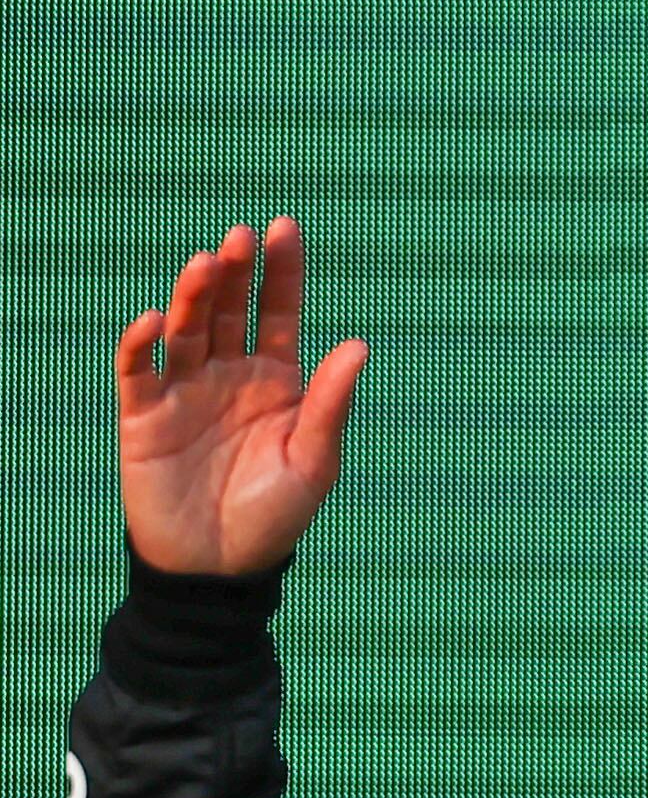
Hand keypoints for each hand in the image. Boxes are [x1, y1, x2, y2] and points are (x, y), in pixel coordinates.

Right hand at [117, 218, 367, 577]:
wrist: (221, 568)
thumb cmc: (275, 516)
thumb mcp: (314, 460)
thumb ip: (330, 403)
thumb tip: (358, 344)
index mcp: (276, 382)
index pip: (277, 314)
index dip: (280, 273)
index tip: (284, 229)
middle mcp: (229, 376)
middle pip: (230, 311)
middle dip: (235, 273)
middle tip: (241, 237)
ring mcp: (185, 391)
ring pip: (188, 329)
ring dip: (195, 296)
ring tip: (207, 263)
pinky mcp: (144, 415)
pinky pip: (139, 370)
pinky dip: (143, 344)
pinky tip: (157, 320)